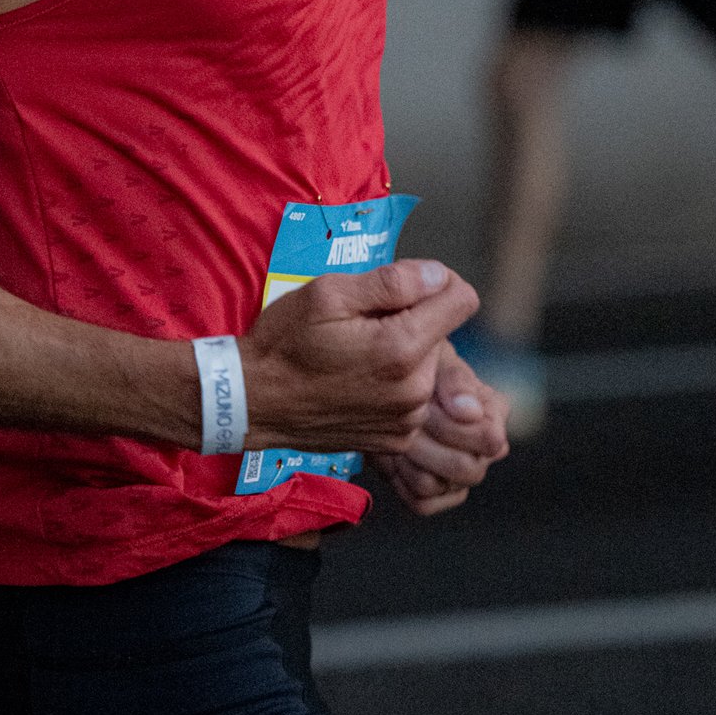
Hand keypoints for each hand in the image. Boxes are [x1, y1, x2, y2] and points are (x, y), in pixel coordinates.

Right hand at [240, 259, 480, 455]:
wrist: (252, 403)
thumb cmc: (284, 343)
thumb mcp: (328, 294)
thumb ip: (393, 281)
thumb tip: (438, 275)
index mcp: (402, 349)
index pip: (463, 300)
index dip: (438, 282)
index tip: (405, 286)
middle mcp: (415, 391)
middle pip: (442, 333)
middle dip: (412, 320)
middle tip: (361, 326)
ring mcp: (407, 420)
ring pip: (428, 366)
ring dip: (403, 354)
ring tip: (355, 355)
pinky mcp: (397, 439)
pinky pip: (414, 398)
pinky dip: (394, 385)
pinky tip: (356, 382)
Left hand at [371, 345, 509, 515]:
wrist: (383, 387)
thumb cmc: (417, 366)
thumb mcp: (436, 360)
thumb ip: (456, 380)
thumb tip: (470, 413)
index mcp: (493, 413)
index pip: (489, 440)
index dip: (451, 427)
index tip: (424, 404)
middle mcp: (486, 450)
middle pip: (466, 469)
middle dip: (426, 443)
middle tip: (404, 421)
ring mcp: (462, 476)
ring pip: (437, 486)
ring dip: (408, 458)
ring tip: (396, 434)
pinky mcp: (437, 496)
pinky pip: (421, 502)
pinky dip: (400, 480)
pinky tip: (393, 455)